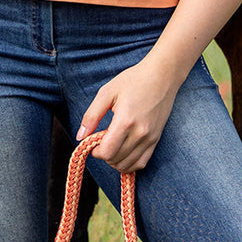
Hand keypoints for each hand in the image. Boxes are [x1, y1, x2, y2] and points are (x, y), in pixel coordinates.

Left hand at [76, 58, 178, 173]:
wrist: (161, 76)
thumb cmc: (132, 80)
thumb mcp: (107, 92)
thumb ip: (91, 116)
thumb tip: (80, 136)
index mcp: (125, 121)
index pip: (107, 152)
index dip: (95, 151)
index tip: (91, 141)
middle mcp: (140, 133)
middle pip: (116, 160)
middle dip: (103, 154)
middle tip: (100, 140)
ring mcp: (150, 139)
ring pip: (128, 165)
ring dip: (115, 161)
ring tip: (110, 145)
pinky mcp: (156, 140)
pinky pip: (141, 163)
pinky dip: (129, 163)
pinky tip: (122, 151)